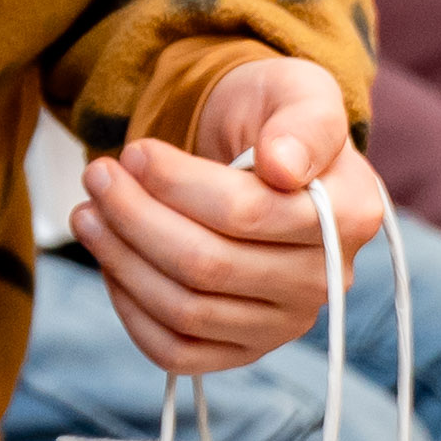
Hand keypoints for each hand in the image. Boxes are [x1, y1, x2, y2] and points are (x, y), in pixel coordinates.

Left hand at [72, 51, 393, 376]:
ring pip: (186, 310)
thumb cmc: (273, 119)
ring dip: (121, 259)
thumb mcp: (295, 90)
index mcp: (352, 214)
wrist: (258, 155)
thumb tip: (283, 167)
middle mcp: (327, 281)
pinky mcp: (244, 350)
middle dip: (135, 217)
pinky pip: (176, 351)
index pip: (246, 213)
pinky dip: (129, 308)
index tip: (135, 151)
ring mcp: (285, 324)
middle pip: (208, 266)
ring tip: (87, 212)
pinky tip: (110, 259)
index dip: (177, 184)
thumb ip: (302, 120)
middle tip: (97, 175)